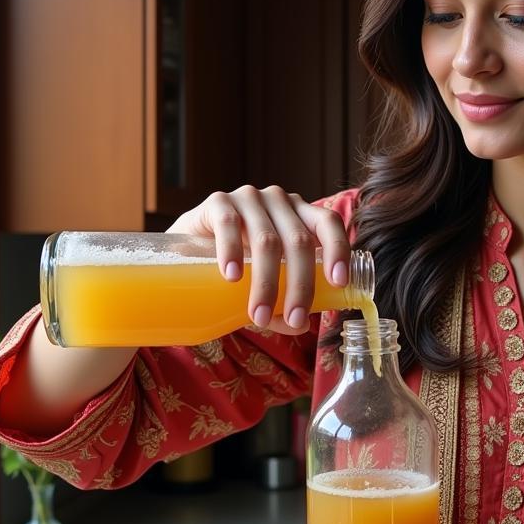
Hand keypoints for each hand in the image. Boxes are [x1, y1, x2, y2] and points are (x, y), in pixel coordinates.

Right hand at [166, 186, 350, 334]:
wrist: (185, 253)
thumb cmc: (237, 269)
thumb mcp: (265, 287)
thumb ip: (282, 306)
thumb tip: (300, 325)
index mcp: (299, 216)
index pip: (328, 223)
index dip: (338, 250)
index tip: (338, 283)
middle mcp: (278, 202)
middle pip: (299, 241)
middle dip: (299, 286)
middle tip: (293, 320)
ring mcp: (248, 198)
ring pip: (267, 239)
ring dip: (266, 282)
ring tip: (257, 316)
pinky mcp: (217, 201)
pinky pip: (229, 223)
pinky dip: (232, 251)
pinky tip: (232, 277)